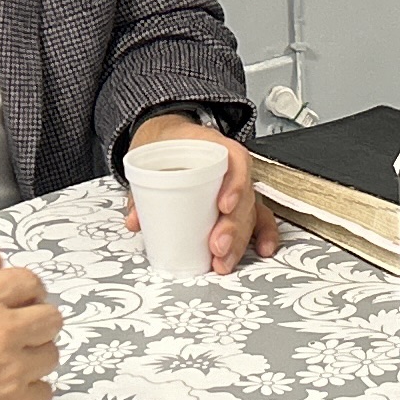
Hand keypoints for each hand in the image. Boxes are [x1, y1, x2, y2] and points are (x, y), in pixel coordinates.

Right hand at [0, 240, 61, 399]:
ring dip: (35, 354)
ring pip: (50, 354)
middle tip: (19, 329)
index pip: (28, 282)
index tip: (19, 298)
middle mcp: (2, 333)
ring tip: (11, 360)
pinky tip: (9, 389)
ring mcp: (12, 371)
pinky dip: (31, 390)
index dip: (24, 290)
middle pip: (49, 318)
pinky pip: (43, 392)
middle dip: (36, 320)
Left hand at [121, 115, 281, 272]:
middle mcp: (231, 168)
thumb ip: (142, 191)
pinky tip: (262, 249)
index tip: (223, 206)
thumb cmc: (166, 145)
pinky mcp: (238, 204)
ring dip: (240, 241)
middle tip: (218, 245)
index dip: (235, 184)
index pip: (236, 161)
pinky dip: (261, 236)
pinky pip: (257, 219)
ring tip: (223, 261)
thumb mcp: (151, 158)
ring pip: (249, 214)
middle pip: (244, 196)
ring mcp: (237, 187)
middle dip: (233, 226)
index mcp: (213, 147)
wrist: (168, 139)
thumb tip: (136, 220)